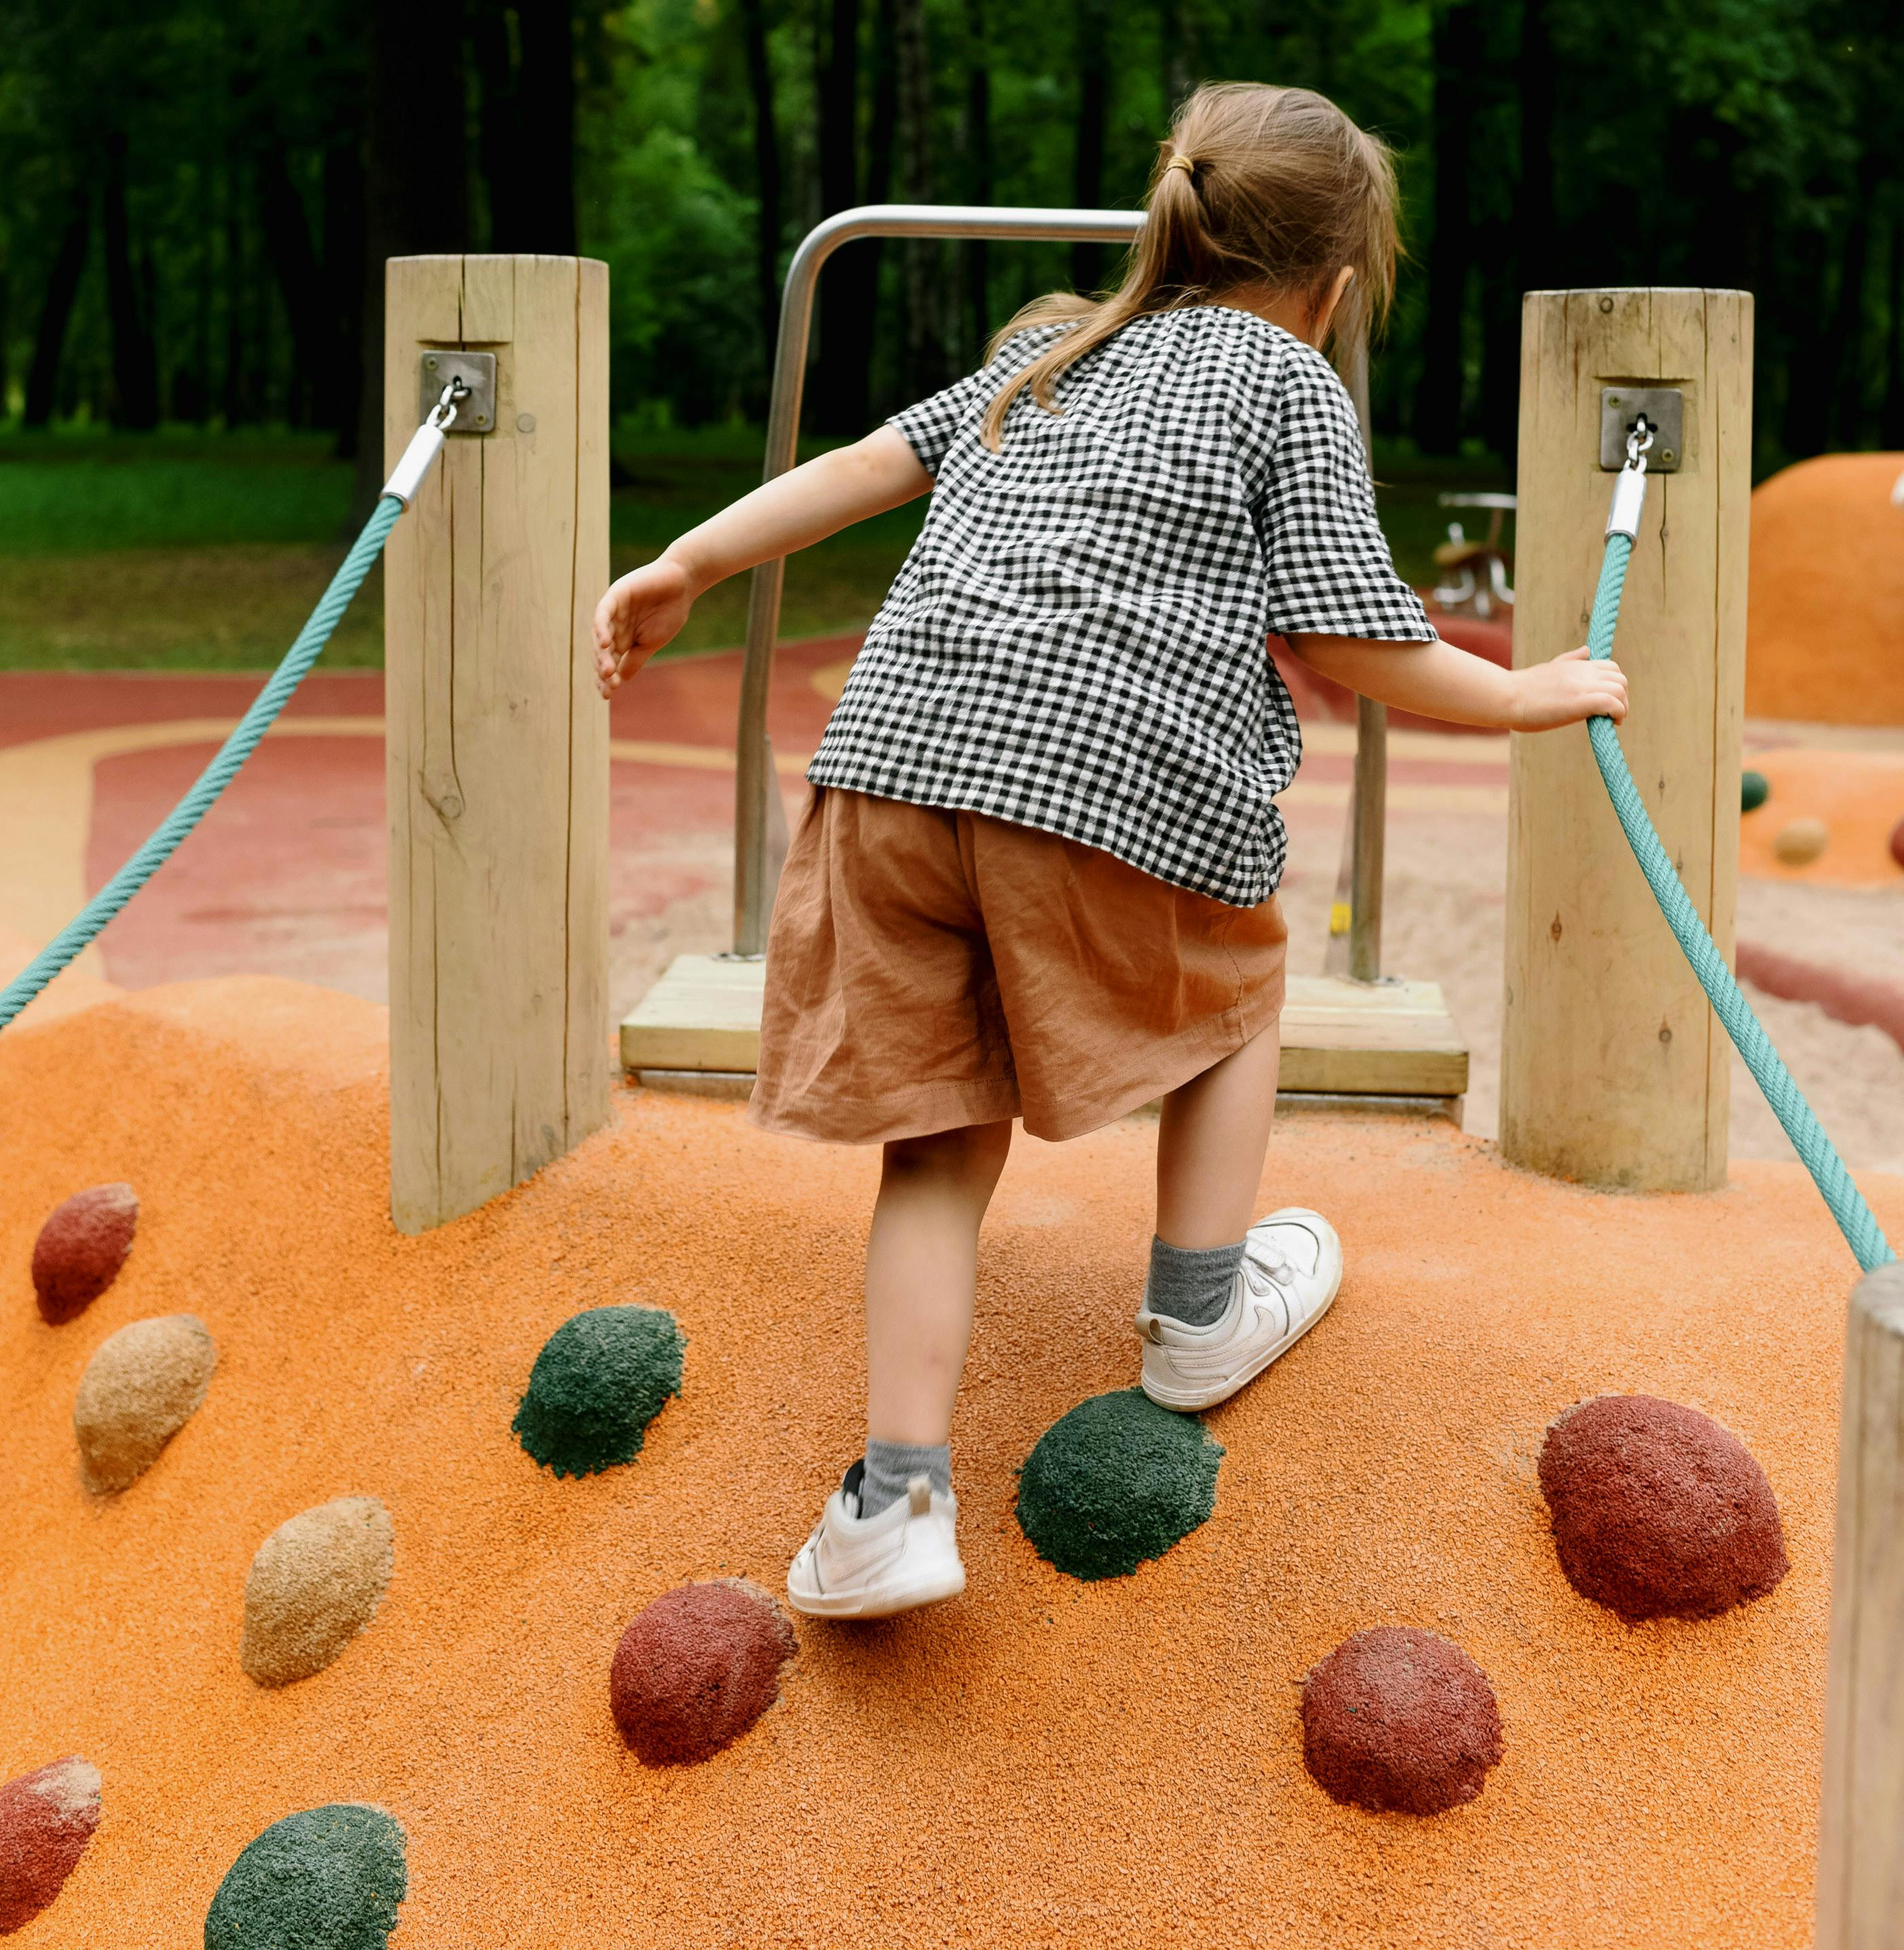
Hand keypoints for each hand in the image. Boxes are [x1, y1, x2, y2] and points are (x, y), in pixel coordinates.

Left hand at [593, 555, 694, 698]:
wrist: (683, 584)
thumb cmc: (670, 612)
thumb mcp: (651, 642)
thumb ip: (635, 658)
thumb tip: (621, 679)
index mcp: (623, 638)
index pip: (608, 660)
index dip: (606, 678)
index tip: (608, 694)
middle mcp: (614, 626)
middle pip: (601, 651)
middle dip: (604, 669)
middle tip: (609, 685)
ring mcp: (613, 611)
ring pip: (600, 635)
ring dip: (602, 654)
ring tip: (607, 671)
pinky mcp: (616, 595)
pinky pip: (603, 614)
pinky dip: (602, 628)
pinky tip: (606, 644)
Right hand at [1511, 646, 1627, 729]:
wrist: (1507, 697)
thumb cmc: (1522, 689)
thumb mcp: (1550, 668)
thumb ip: (1571, 660)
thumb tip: (1587, 650)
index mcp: (1577, 665)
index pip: (1611, 668)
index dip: (1614, 686)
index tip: (1607, 703)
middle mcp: (1583, 672)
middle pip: (1620, 679)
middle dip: (1622, 697)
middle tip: (1612, 714)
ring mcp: (1583, 685)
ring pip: (1620, 689)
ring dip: (1622, 707)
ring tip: (1613, 721)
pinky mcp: (1582, 701)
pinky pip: (1613, 703)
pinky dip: (1618, 713)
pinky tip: (1611, 723)